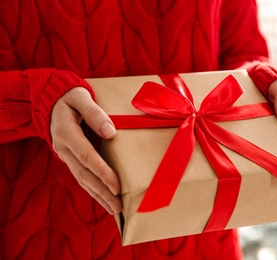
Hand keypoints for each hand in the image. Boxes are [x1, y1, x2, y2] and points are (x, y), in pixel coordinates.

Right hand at [51, 87, 121, 214]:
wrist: (52, 101)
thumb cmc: (70, 97)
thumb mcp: (81, 97)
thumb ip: (94, 113)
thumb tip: (110, 132)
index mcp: (66, 132)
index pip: (86, 156)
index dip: (102, 171)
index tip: (116, 185)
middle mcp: (63, 148)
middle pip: (84, 174)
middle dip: (102, 191)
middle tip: (119, 207)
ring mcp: (65, 155)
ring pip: (82, 180)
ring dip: (98, 195)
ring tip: (115, 210)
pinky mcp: (70, 158)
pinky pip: (81, 177)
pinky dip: (93, 190)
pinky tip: (104, 200)